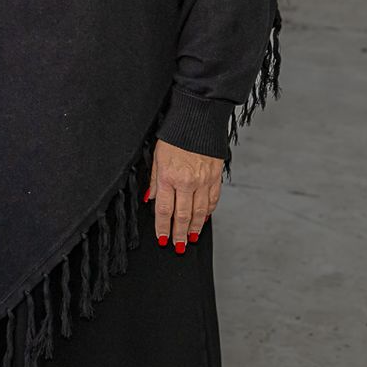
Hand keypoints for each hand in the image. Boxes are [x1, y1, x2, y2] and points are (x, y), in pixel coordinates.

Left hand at [148, 138, 222, 252]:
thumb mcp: (156, 156)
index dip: (163, 227)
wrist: (197, 120)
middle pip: (183, 215)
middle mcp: (187, 182)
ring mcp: (204, 181)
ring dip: (195, 227)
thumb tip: (150, 199)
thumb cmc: (173, 136)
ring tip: (191, 238)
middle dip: (179, 233)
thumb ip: (154, 180)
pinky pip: (212, 200)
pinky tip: (204, 219)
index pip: (164, 209)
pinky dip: (208, 212)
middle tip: (178, 246)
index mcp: (169, 176)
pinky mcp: (216, 177)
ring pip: (200, 212)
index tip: (162, 238)